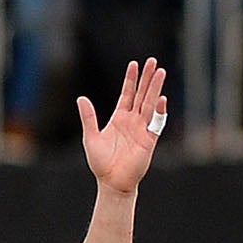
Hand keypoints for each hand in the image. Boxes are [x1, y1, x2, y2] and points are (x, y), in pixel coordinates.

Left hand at [78, 56, 167, 195]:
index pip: (127, 94)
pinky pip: (156, 122)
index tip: (134, 64)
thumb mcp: (91, 137)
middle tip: (152, 61)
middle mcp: (132, 121)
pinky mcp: (149, 139)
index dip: (131, 80)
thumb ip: (88, 118)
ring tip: (160, 72)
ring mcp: (142, 129)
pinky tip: (161, 98)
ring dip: (155, 88)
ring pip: (150, 104)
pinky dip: (159, 110)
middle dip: (147, 78)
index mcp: (119, 118)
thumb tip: (81, 98)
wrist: (111, 181)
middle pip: (141, 95)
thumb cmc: (100, 162)